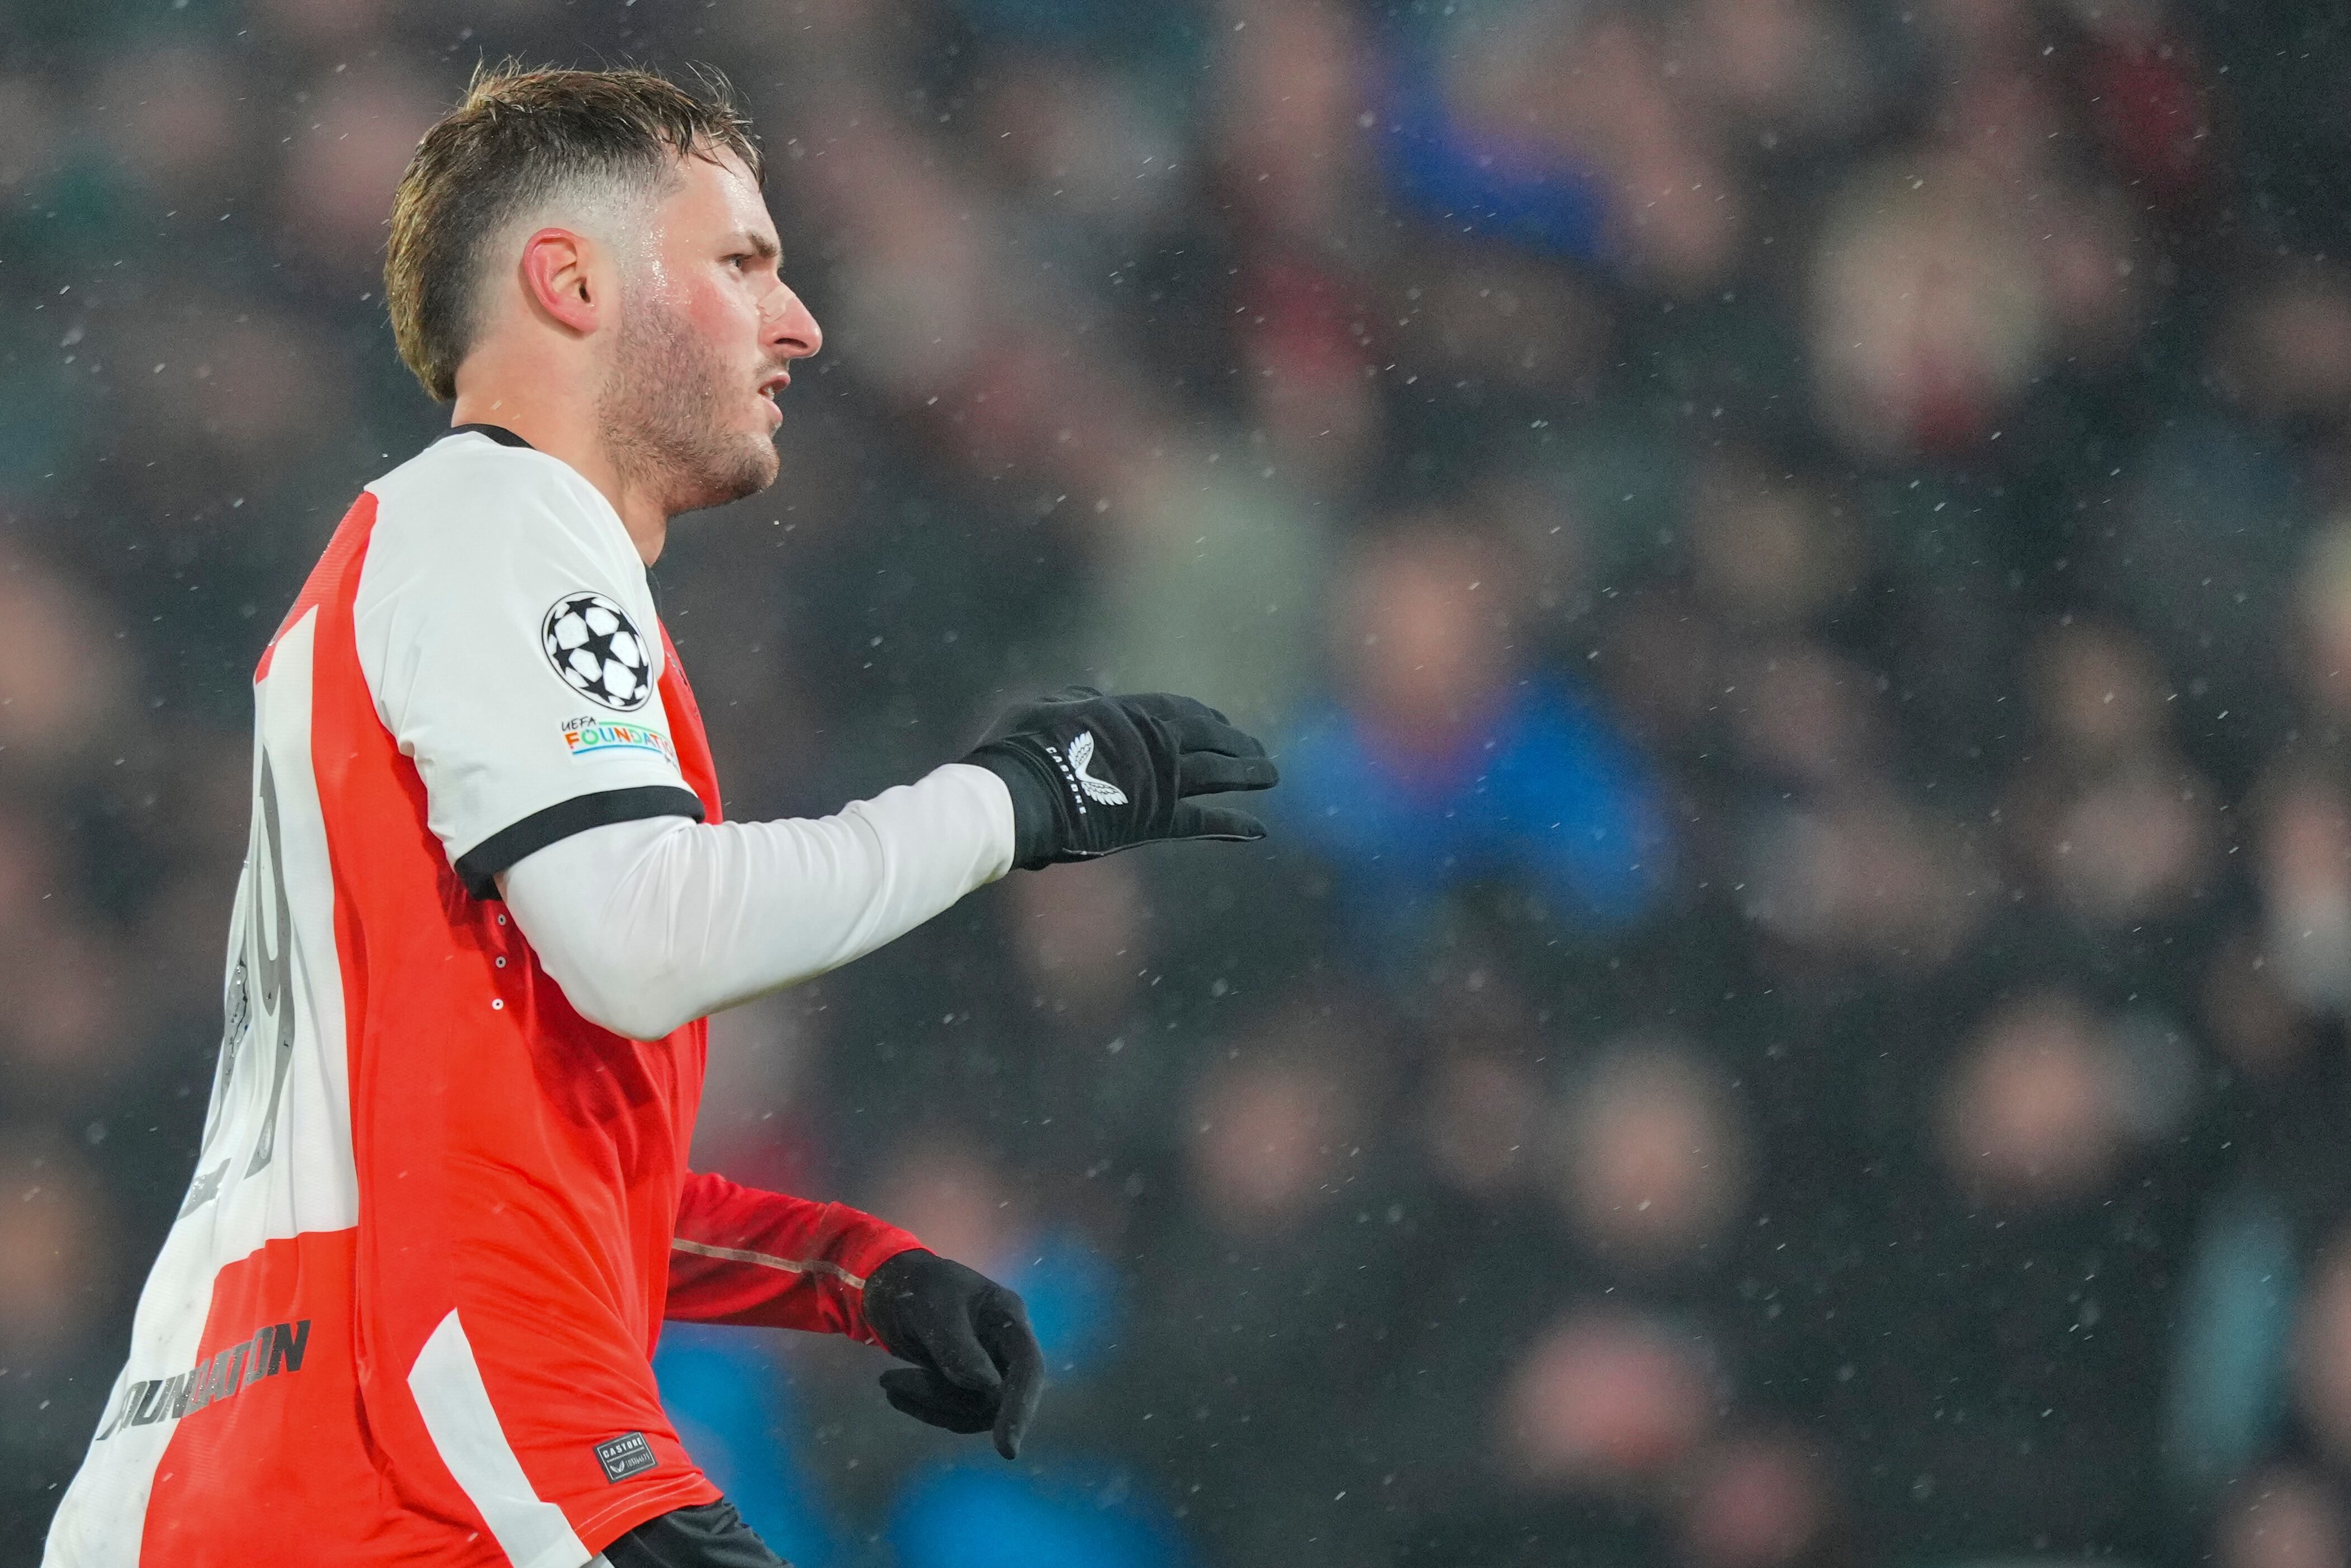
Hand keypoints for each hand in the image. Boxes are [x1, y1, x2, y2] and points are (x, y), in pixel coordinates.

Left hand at [861, 1248, 1044, 1459]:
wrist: (890, 1285)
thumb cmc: (916, 1285)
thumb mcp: (933, 1307)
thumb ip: (959, 1346)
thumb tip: (988, 1389)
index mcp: (1008, 1318)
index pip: (1028, 1369)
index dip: (1022, 1408)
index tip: (1007, 1450)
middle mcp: (1004, 1347)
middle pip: (996, 1398)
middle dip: (944, 1399)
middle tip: (890, 1379)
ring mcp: (986, 1368)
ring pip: (971, 1411)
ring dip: (928, 1403)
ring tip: (887, 1380)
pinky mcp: (964, 1385)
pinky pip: (952, 1412)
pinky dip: (921, 1406)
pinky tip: (894, 1388)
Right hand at [965, 687, 1278, 870]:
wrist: (1020, 796)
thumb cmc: (1020, 748)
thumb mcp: (1043, 709)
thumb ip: (1074, 702)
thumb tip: (1091, 698)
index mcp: (1129, 713)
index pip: (1178, 710)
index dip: (1203, 715)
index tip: (1220, 719)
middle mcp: (1154, 743)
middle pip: (1208, 738)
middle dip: (1235, 743)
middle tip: (1257, 749)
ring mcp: (1160, 782)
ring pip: (1217, 774)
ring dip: (1247, 773)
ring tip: (1271, 774)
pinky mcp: (1155, 821)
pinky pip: (1203, 823)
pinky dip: (1233, 824)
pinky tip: (1258, 829)